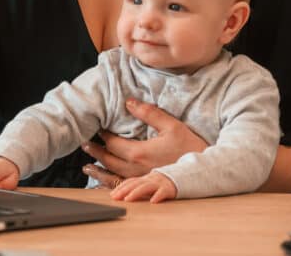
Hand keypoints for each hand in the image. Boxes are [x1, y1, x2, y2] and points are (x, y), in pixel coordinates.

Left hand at [81, 98, 209, 184]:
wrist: (205, 170)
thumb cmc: (189, 146)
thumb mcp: (171, 125)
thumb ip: (149, 113)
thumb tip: (129, 102)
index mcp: (140, 152)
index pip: (114, 143)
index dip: (104, 136)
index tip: (98, 129)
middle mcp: (136, 169)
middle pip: (110, 160)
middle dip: (96, 152)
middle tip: (85, 144)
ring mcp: (141, 180)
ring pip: (114, 176)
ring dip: (99, 171)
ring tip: (87, 168)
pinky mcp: (147, 187)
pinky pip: (125, 187)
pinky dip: (112, 185)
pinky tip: (107, 185)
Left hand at [109, 171, 177, 202]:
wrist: (182, 176)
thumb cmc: (162, 182)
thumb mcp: (149, 182)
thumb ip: (138, 186)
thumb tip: (121, 194)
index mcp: (144, 179)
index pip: (130, 182)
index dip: (120, 188)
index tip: (112, 195)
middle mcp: (150, 180)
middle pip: (135, 184)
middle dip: (124, 190)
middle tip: (115, 197)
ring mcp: (159, 183)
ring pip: (146, 187)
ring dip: (136, 193)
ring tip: (128, 199)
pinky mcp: (169, 188)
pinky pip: (162, 192)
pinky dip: (157, 196)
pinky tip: (153, 201)